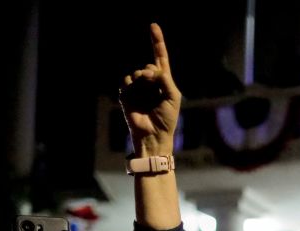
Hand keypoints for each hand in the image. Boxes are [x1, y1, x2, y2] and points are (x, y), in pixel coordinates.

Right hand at [119, 23, 180, 156]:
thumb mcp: (173, 96)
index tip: (153, 25)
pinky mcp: (126, 95)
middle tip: (152, 84)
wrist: (153, 135)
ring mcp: (138, 88)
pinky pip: (126, 81)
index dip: (157, 41)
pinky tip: (134, 96)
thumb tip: (150, 69)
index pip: (160, 57)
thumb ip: (165, 79)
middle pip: (148, 66)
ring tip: (145, 94)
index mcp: (163, 81)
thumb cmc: (167, 118)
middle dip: (150, 73)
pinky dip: (131, 85)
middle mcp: (150, 83)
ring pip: (136, 73)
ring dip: (141, 80)